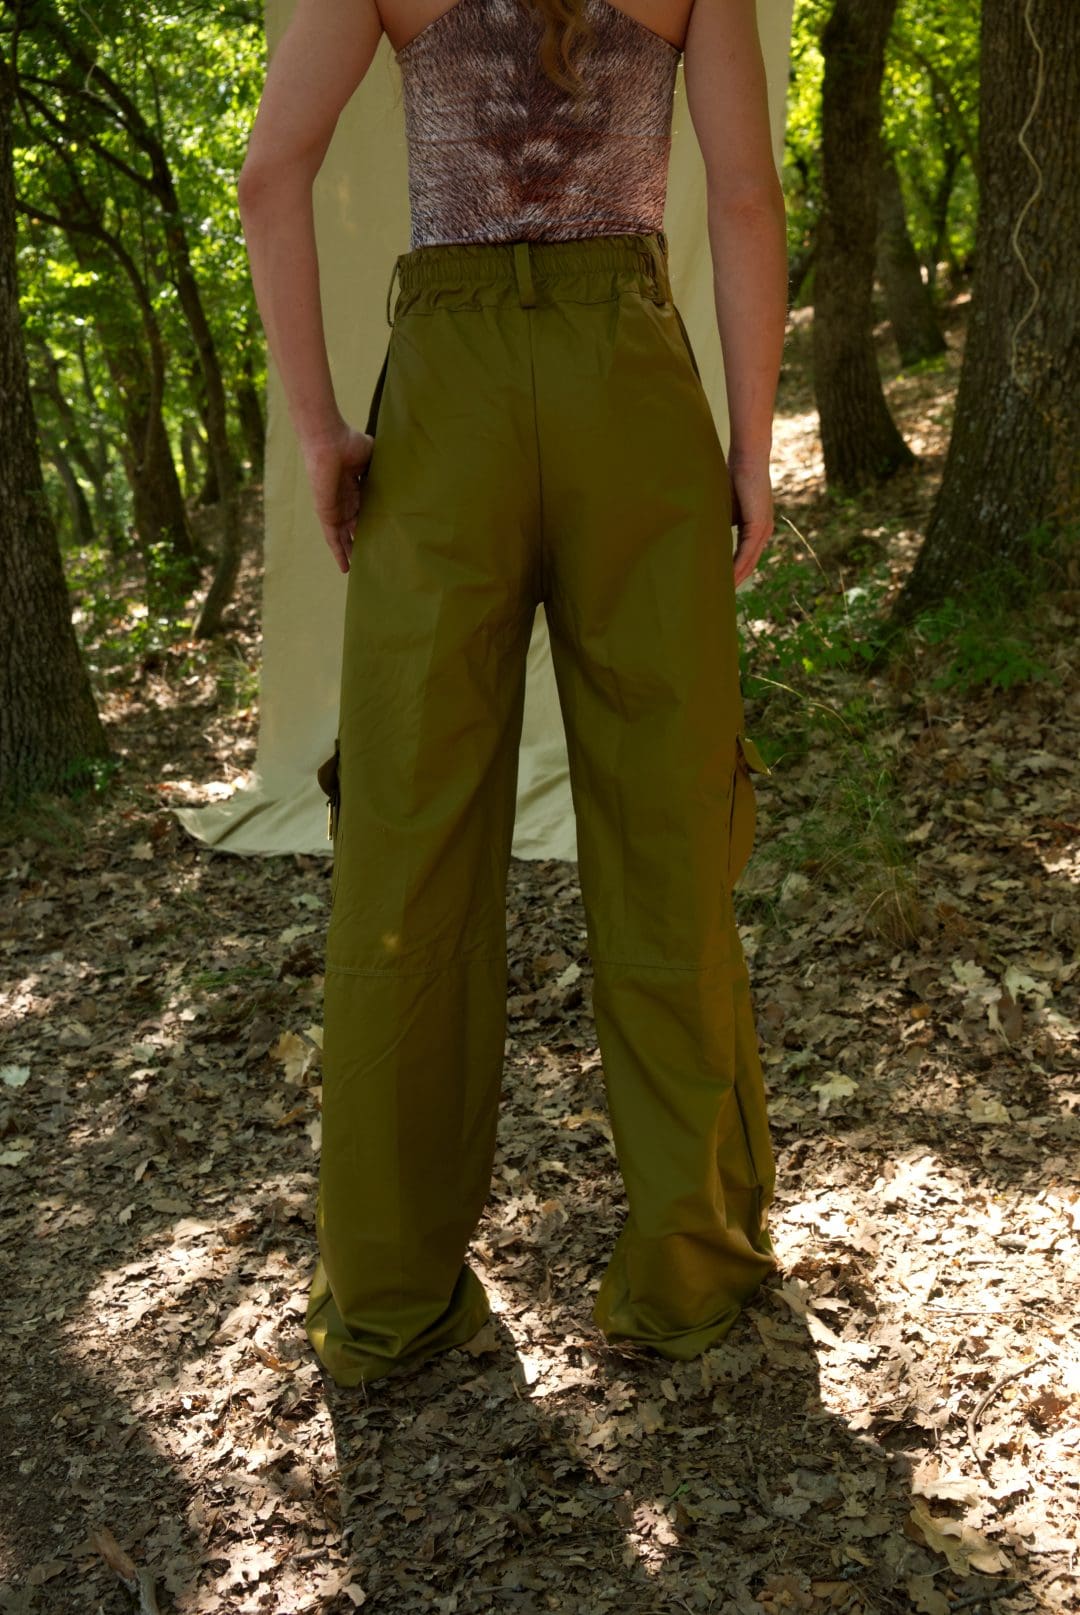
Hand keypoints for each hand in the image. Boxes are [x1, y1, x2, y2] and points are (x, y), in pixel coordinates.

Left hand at [301, 423, 374, 573]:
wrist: (329, 442)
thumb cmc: (350, 443)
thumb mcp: (372, 459)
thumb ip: (382, 469)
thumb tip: (403, 472)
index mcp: (356, 486)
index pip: (366, 510)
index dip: (375, 522)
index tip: (386, 534)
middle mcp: (345, 499)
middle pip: (356, 526)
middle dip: (364, 540)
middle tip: (377, 557)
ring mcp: (335, 508)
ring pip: (345, 536)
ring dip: (352, 552)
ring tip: (363, 569)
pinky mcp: (327, 514)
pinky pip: (333, 538)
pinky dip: (339, 552)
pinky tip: (346, 568)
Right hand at [728, 456, 773, 587]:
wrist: (748, 458)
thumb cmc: (733, 477)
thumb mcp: (724, 508)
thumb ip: (719, 524)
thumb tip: (702, 537)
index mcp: (756, 529)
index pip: (744, 558)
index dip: (732, 573)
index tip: (718, 587)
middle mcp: (763, 533)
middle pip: (748, 566)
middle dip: (734, 583)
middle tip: (718, 599)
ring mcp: (763, 531)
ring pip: (748, 563)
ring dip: (735, 580)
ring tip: (720, 595)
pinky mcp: (759, 526)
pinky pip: (746, 554)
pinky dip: (737, 568)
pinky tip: (727, 579)